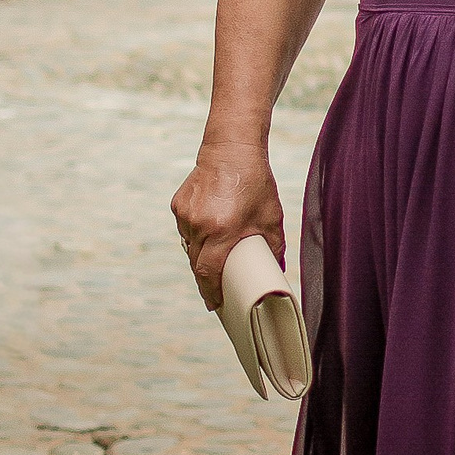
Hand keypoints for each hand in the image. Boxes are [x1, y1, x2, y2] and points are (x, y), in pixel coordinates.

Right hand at [170, 137, 283, 310]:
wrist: (231, 149)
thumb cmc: (255, 182)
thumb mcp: (271, 215)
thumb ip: (274, 245)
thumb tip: (276, 269)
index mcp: (222, 230)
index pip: (209, 273)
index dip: (211, 292)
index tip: (215, 305)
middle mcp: (200, 225)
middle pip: (197, 263)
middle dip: (206, 278)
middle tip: (217, 289)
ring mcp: (186, 215)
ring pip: (190, 246)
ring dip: (201, 254)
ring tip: (217, 254)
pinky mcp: (178, 205)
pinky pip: (186, 229)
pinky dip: (197, 233)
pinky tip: (210, 226)